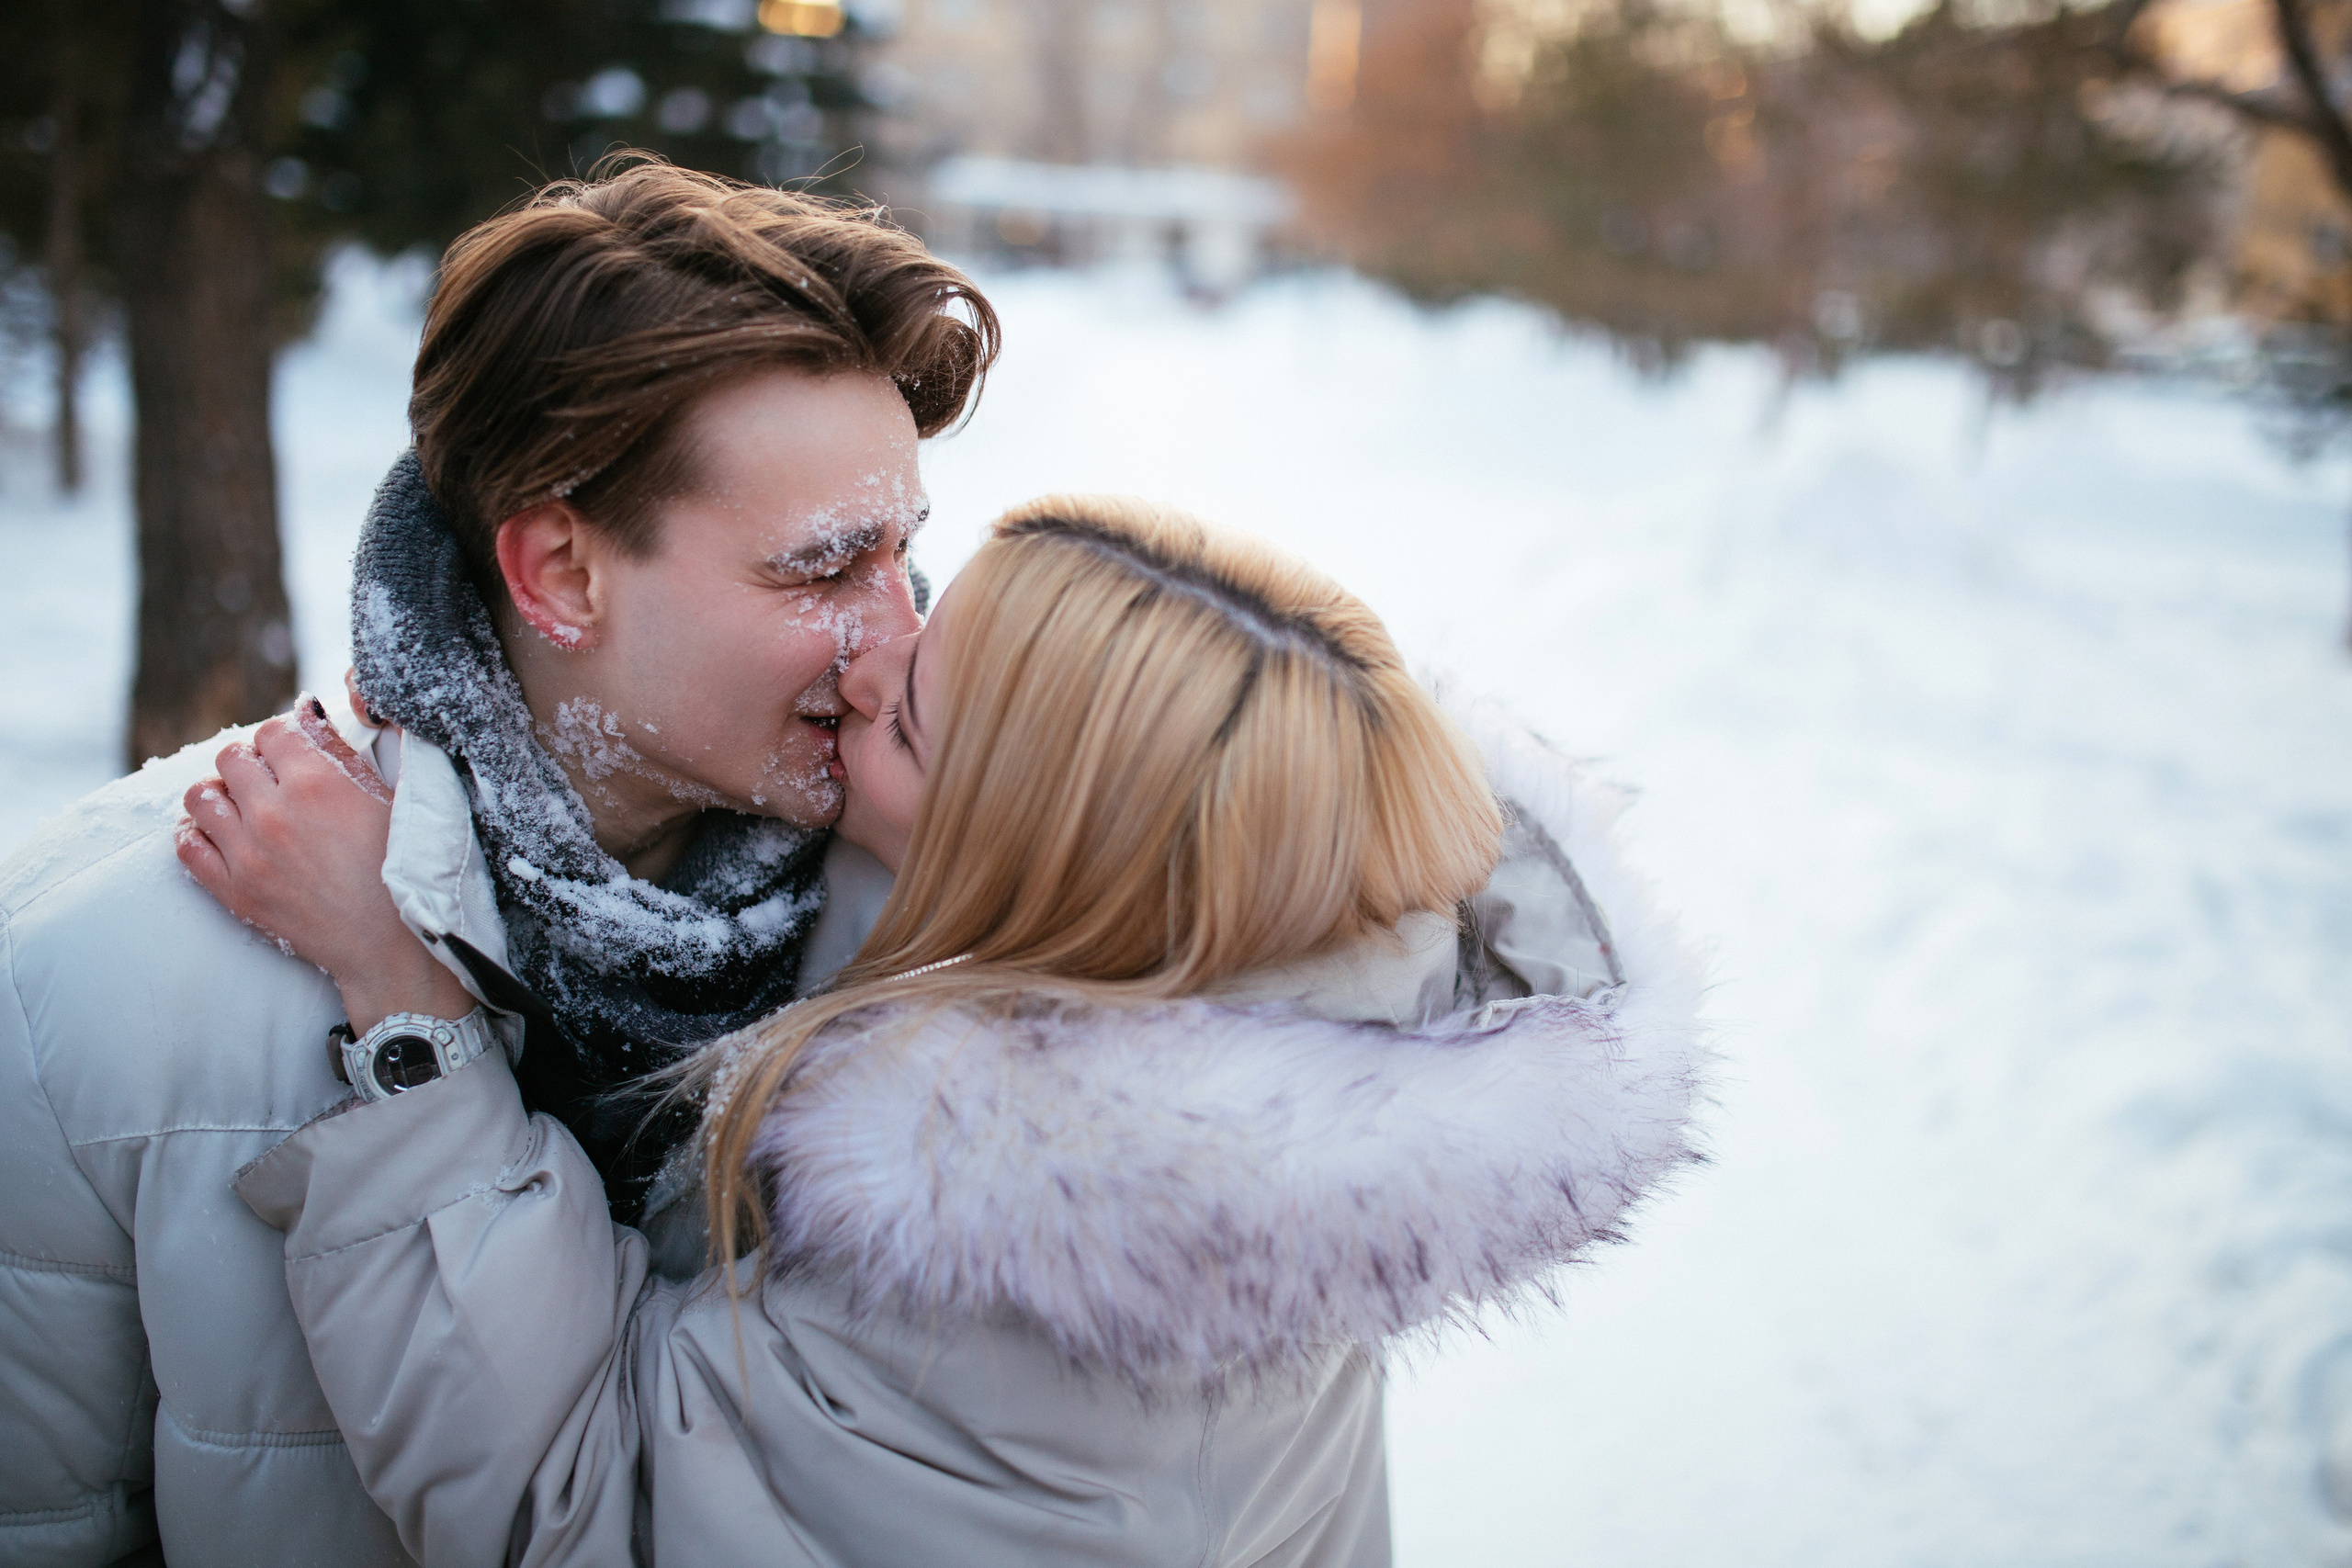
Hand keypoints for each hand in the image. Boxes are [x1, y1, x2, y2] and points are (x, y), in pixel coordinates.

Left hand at [176, 697, 476, 1031]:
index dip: (284, 738)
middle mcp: (275, 812)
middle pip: (231, 757)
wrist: (391, 943)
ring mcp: (248, 854)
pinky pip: (187, 846)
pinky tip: (222, 834)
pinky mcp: (233, 891)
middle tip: (270, 780)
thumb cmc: (403, 867)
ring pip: (200, 797)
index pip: (273, 731)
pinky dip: (197, 833)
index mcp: (319, 782)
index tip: (294, 753)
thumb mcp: (390, 798)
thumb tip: (308, 711)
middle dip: (251, 761)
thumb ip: (345, 750)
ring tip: (243, 805)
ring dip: (220, 793)